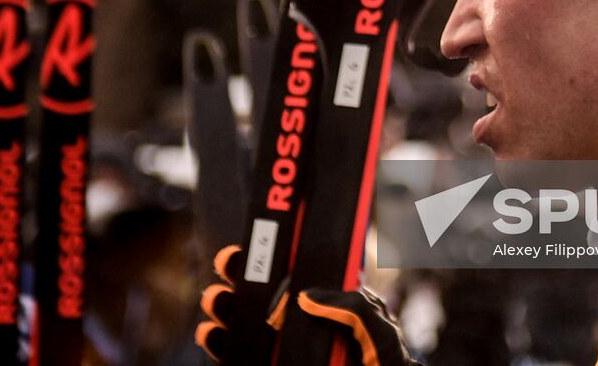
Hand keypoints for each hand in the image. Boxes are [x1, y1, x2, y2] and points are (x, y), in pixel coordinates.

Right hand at [195, 245, 416, 365]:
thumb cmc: (385, 363)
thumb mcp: (378, 330)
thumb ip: (353, 308)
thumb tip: (306, 296)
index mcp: (330, 302)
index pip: (297, 273)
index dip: (273, 256)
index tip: (254, 244)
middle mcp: (304, 322)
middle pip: (265, 294)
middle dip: (242, 277)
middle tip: (226, 264)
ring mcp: (287, 348)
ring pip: (248, 324)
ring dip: (227, 308)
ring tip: (215, 300)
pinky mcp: (274, 365)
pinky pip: (242, 356)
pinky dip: (223, 346)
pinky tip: (212, 335)